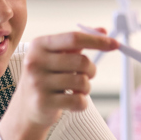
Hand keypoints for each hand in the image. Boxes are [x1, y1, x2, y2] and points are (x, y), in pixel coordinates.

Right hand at [0, 31, 117, 139]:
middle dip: (91, 70)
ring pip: (82, 82)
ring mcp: (38, 82)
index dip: (97, 41)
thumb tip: (103, 30)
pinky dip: (81, 103)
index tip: (115, 44)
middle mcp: (35, 61)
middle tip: (87, 75)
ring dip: (86, 88)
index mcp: (39, 45)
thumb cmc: (46, 78)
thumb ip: (78, 43)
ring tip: (75, 90)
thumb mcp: (57, 57)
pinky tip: (71, 102)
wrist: (25, 108)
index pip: (73, 38)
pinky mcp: (43, 102)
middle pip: (81, 61)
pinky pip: (78, 101)